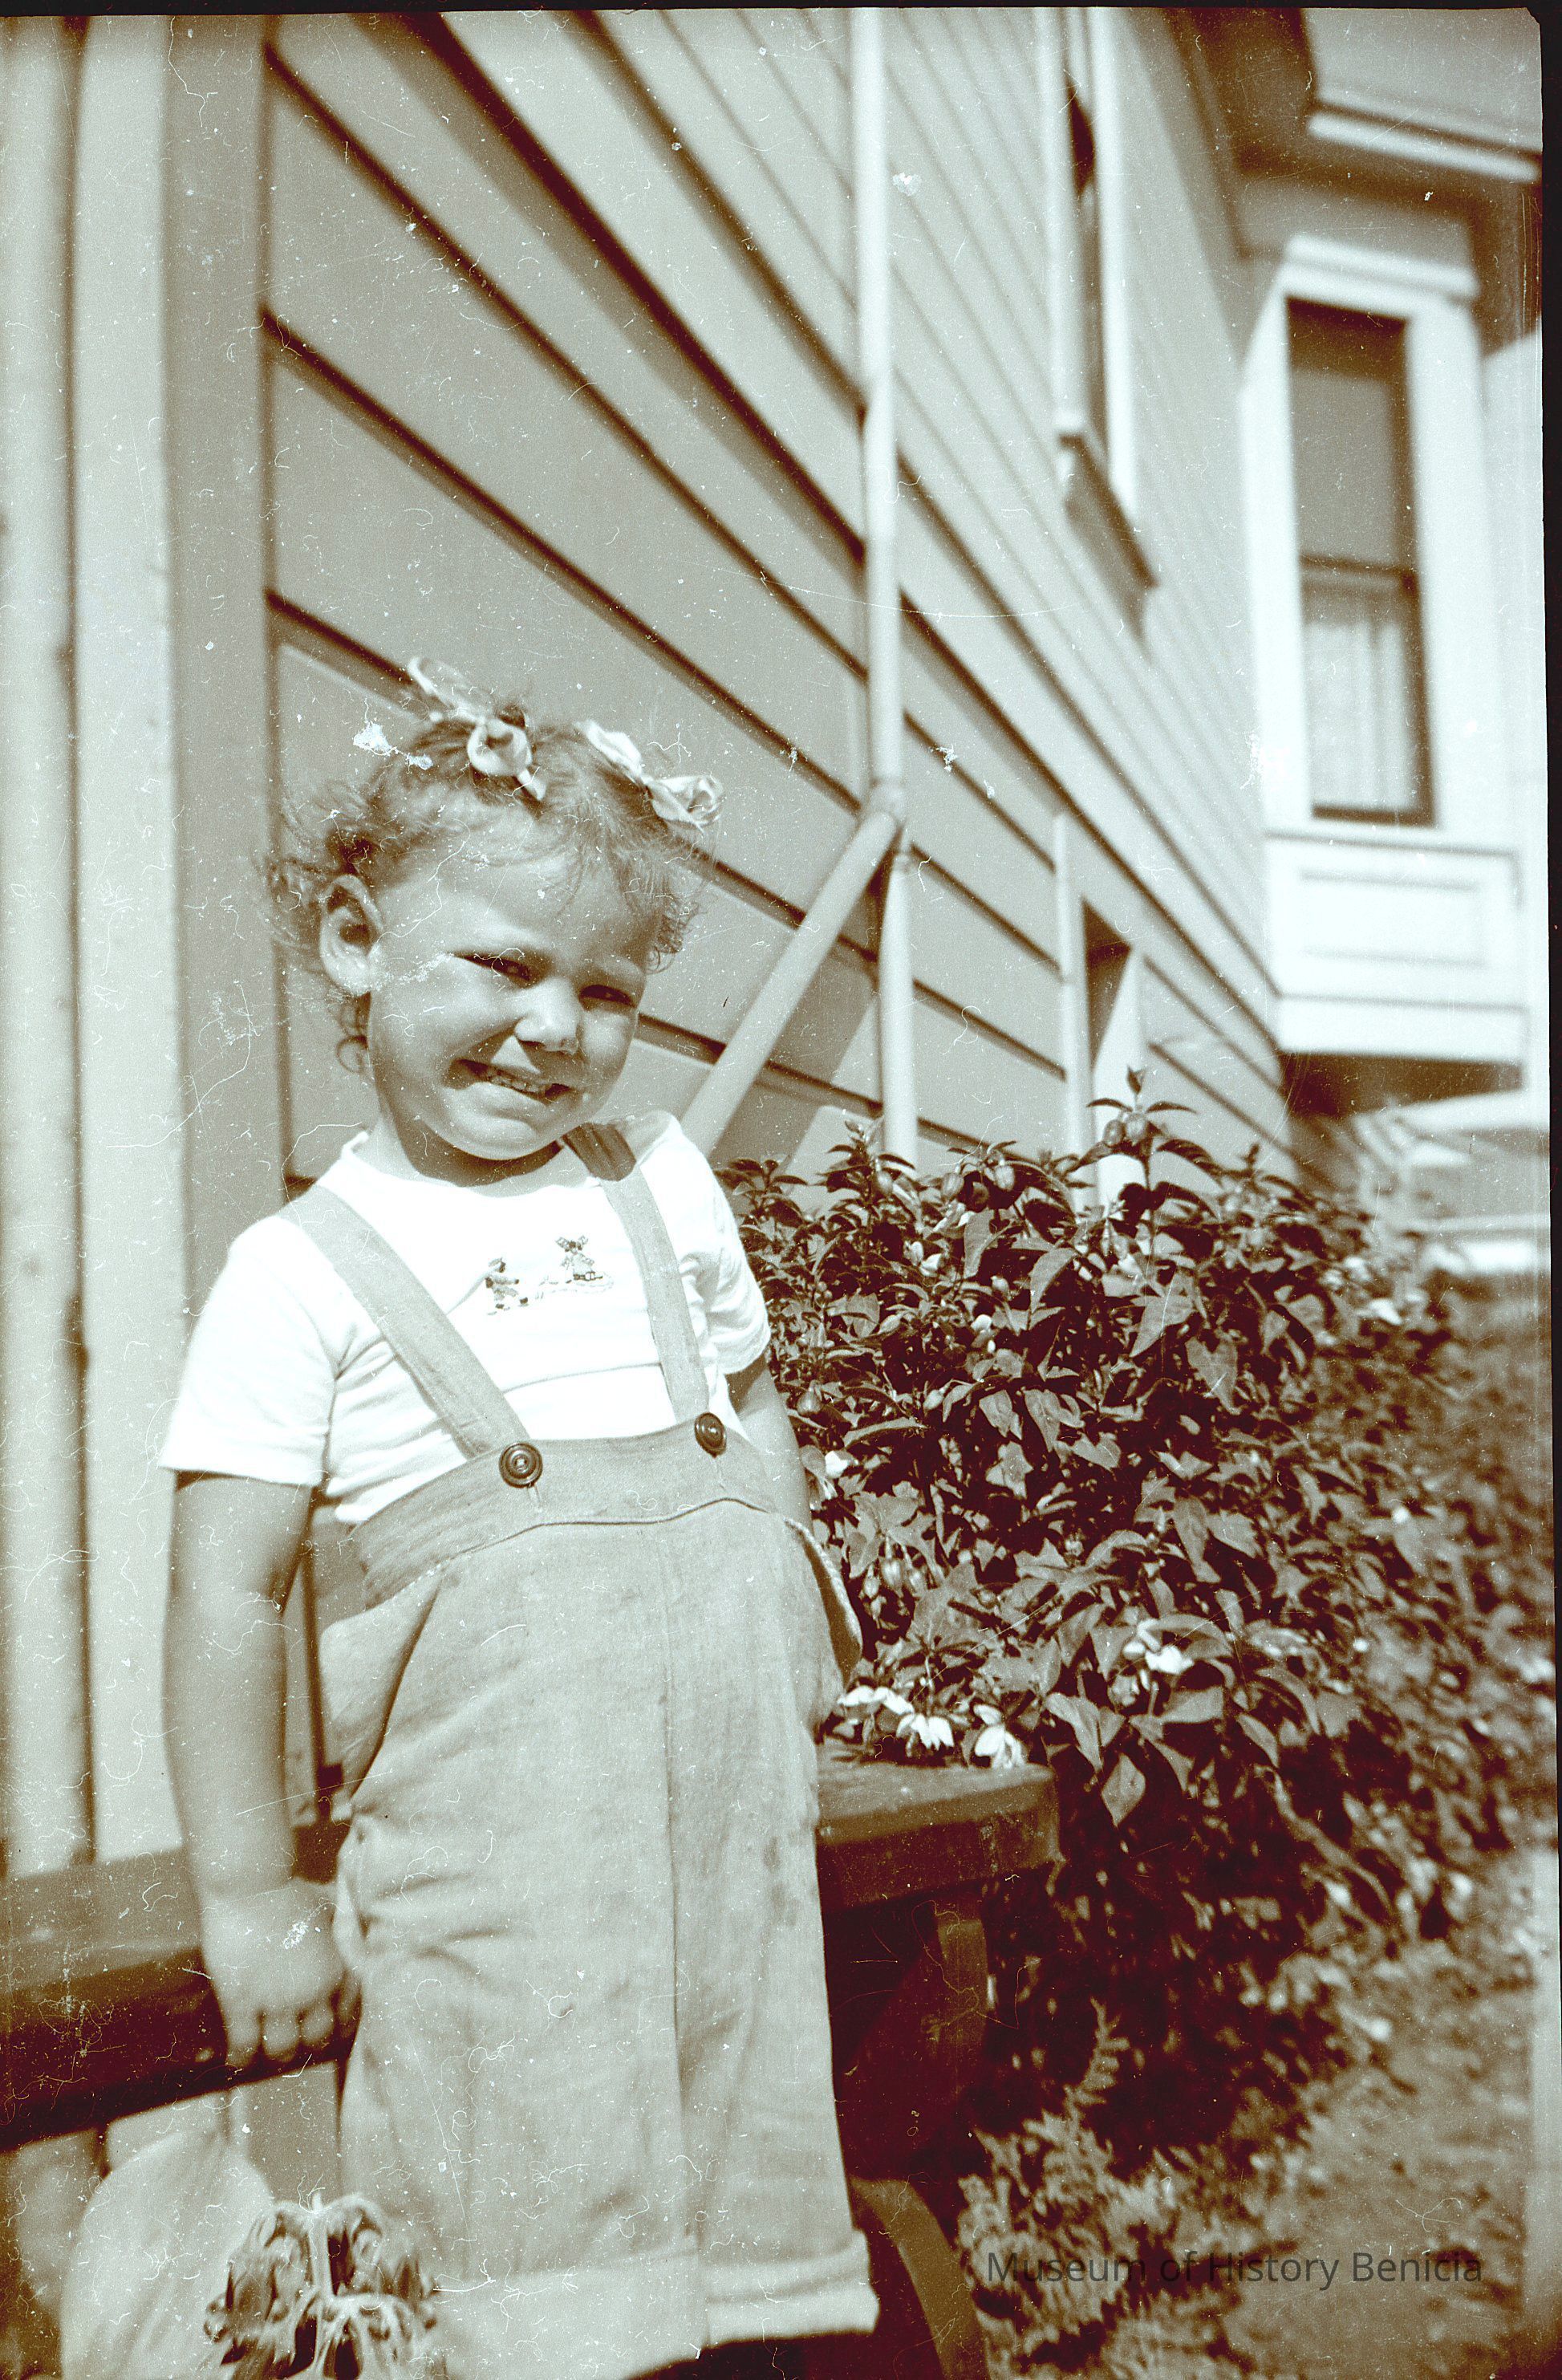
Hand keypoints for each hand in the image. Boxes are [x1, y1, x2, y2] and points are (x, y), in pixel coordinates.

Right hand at [199, 1878, 352, 2068]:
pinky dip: (241, 2058)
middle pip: (317, 2039)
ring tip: (268, 2053)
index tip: (327, 2031)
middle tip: (297, 2046)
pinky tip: (237, 2061)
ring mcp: (278, 2000)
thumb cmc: (290, 1890)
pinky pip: (244, 2045)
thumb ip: (345, 1927)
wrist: (250, 1883)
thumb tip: (357, 1928)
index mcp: (339, 1971)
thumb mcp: (331, 1910)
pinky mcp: (242, 2003)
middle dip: (308, 2045)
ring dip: (276, 2055)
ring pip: (282, 2049)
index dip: (338, 2028)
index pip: (348, 2018)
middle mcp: (315, 1992)